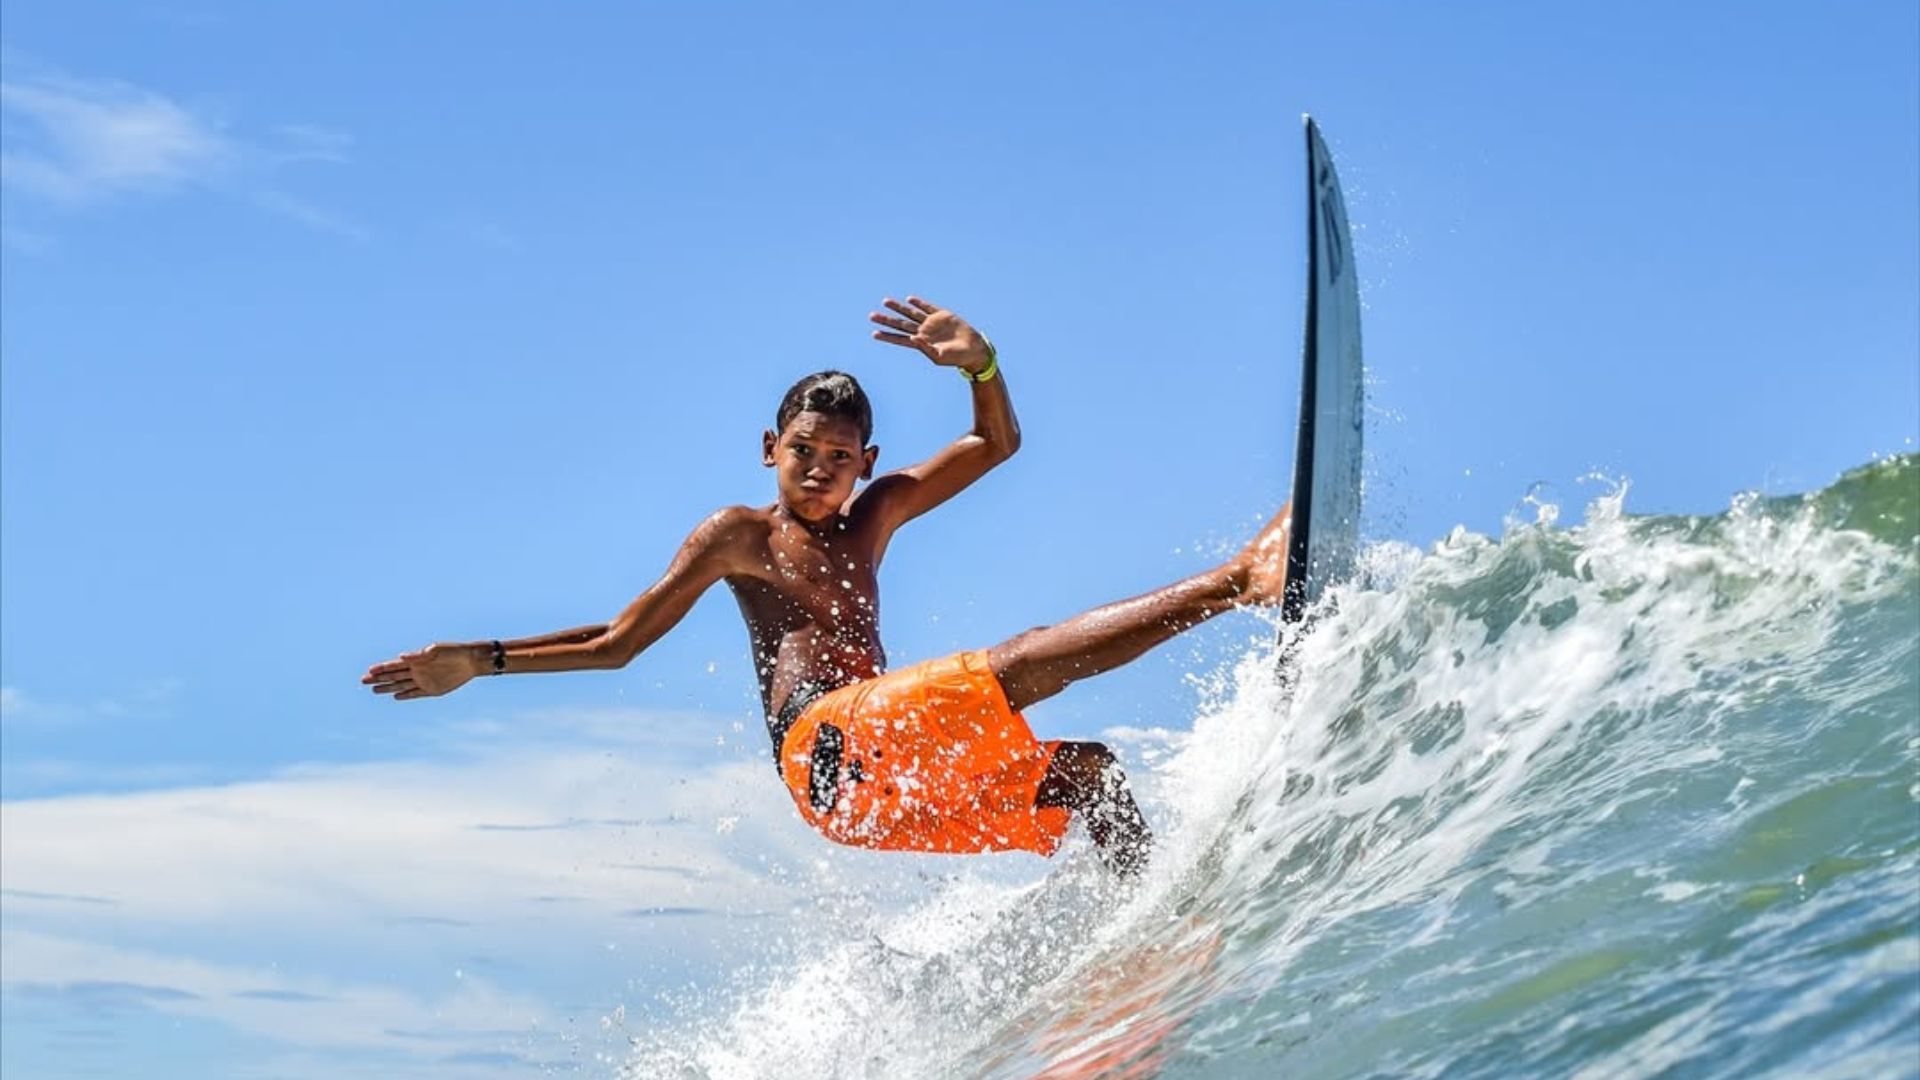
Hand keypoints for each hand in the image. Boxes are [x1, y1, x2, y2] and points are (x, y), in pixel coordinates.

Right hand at [362, 643, 484, 699]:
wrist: (471, 660)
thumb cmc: (454, 651)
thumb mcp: (436, 650)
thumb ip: (419, 655)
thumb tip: (401, 656)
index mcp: (417, 660)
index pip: (394, 665)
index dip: (381, 668)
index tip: (369, 670)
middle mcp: (418, 670)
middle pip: (394, 676)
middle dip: (379, 678)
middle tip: (363, 681)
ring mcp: (424, 680)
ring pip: (401, 685)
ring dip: (388, 688)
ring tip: (374, 690)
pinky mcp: (433, 689)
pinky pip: (415, 693)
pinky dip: (406, 695)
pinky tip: (395, 697)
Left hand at [870, 296, 992, 373]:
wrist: (973, 349)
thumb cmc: (956, 358)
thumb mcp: (939, 356)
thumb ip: (925, 348)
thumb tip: (911, 338)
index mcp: (921, 343)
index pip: (900, 339)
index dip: (887, 336)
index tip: (874, 334)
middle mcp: (923, 332)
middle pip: (900, 324)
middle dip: (886, 320)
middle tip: (872, 316)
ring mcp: (931, 323)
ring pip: (910, 313)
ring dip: (898, 307)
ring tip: (885, 301)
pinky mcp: (942, 315)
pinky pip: (928, 308)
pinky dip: (919, 303)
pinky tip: (910, 300)